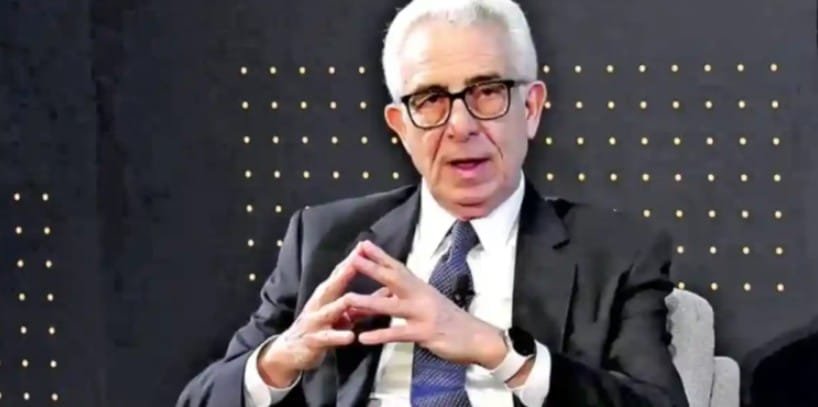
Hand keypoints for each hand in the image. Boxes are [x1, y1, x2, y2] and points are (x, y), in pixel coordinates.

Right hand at [258, 242, 383, 386]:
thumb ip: (363, 304)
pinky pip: (327, 337)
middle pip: (333, 286)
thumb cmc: (322, 327)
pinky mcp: (314, 339)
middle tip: (356, 260)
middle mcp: (320, 304)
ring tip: (351, 299)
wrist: (292, 351)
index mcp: (327, 294)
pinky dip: (338, 336)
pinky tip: (350, 337)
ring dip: (340, 305)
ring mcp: (315, 321)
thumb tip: (387, 290)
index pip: (340, 273)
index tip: (364, 245)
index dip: (352, 260)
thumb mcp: (342, 314)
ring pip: (329, 310)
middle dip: (345, 273)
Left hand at [345, 241, 506, 367]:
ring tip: (347, 299)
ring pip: (391, 306)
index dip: (380, 256)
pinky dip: (380, 335)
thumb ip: (405, 297)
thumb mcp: (428, 303)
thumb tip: (381, 293)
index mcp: (421, 287)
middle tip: (353, 258)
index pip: (398, 268)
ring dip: (368, 302)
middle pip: (394, 279)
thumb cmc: (450, 320)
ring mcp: (423, 314)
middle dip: (372, 268)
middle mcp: (421, 296)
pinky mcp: (425, 333)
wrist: (477, 337)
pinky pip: (398, 333)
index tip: (363, 244)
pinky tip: (363, 338)